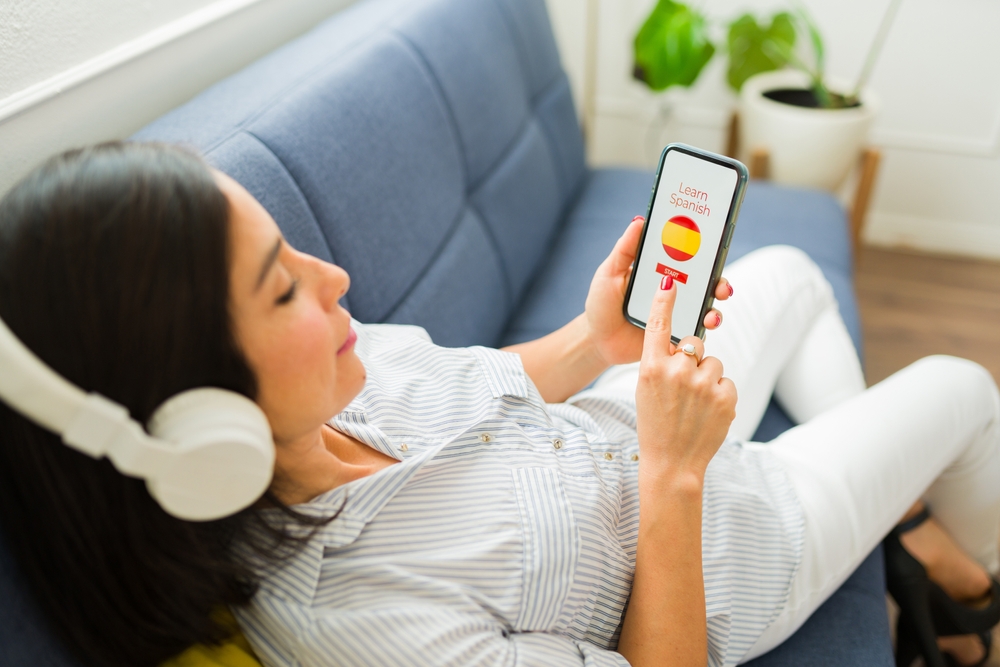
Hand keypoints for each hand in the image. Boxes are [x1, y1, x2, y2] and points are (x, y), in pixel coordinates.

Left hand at [584, 216, 732, 366]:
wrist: (596, 340)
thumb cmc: (601, 304)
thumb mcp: (610, 272)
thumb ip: (625, 249)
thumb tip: (639, 220)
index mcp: (660, 271)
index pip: (687, 258)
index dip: (703, 250)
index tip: (713, 243)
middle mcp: (673, 291)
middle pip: (704, 281)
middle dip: (718, 279)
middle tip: (719, 282)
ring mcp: (676, 313)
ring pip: (706, 305)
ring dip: (716, 304)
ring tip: (713, 306)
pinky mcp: (675, 334)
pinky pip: (696, 331)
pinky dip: (705, 327)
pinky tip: (705, 324)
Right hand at [635, 275, 736, 479]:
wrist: (671, 463)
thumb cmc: (656, 424)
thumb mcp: (646, 389)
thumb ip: (661, 363)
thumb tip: (684, 345)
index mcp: (650, 368)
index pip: (658, 325)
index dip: (664, 301)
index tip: (670, 281)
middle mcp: (676, 372)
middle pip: (694, 344)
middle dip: (693, 359)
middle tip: (683, 387)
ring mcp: (703, 384)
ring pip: (713, 362)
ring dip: (707, 378)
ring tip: (695, 404)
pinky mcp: (725, 396)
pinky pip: (725, 381)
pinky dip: (719, 394)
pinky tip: (707, 413)